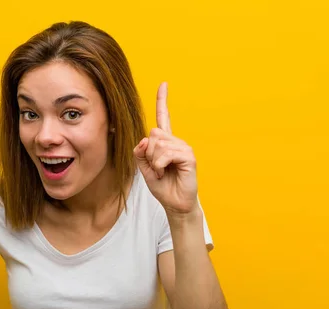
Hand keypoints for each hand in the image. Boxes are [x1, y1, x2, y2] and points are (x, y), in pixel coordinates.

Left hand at [133, 82, 198, 214]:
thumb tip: (144, 140)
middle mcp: (175, 141)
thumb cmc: (162, 186)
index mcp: (165, 142)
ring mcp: (183, 147)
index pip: (163, 117)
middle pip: (153, 134)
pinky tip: (166, 172)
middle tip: (156, 167)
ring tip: (162, 172)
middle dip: (148, 153)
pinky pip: (166, 153)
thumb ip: (140, 153)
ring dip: (154, 162)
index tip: (163, 84)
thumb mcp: (144, 169)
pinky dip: (160, 165)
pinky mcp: (188, 156)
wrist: (175, 203)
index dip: (162, 101)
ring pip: (158, 144)